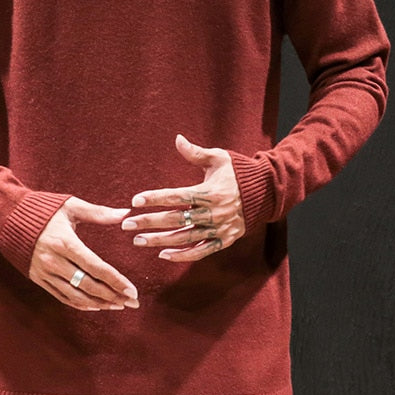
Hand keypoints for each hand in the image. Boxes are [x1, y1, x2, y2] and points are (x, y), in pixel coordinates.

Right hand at [29, 197, 138, 310]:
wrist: (9, 217)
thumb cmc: (44, 209)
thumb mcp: (71, 206)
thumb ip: (99, 212)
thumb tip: (125, 213)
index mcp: (65, 242)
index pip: (95, 267)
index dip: (115, 281)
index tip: (132, 291)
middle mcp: (54, 261)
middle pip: (88, 285)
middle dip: (113, 296)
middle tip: (132, 302)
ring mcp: (45, 272)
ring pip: (76, 296)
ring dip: (99, 303)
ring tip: (118, 305)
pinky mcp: (38, 279)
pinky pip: (62, 297)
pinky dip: (80, 304)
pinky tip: (96, 306)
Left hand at [122, 134, 245, 261]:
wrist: (267, 191)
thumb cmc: (239, 172)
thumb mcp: (219, 157)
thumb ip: (196, 152)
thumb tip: (177, 138)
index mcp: (210, 192)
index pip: (177, 196)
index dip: (155, 198)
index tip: (135, 201)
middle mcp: (214, 212)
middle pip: (176, 220)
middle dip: (149, 223)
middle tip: (127, 225)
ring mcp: (219, 228)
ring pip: (185, 238)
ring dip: (160, 241)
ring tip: (139, 241)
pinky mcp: (225, 240)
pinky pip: (201, 251)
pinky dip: (183, 255)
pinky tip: (164, 255)